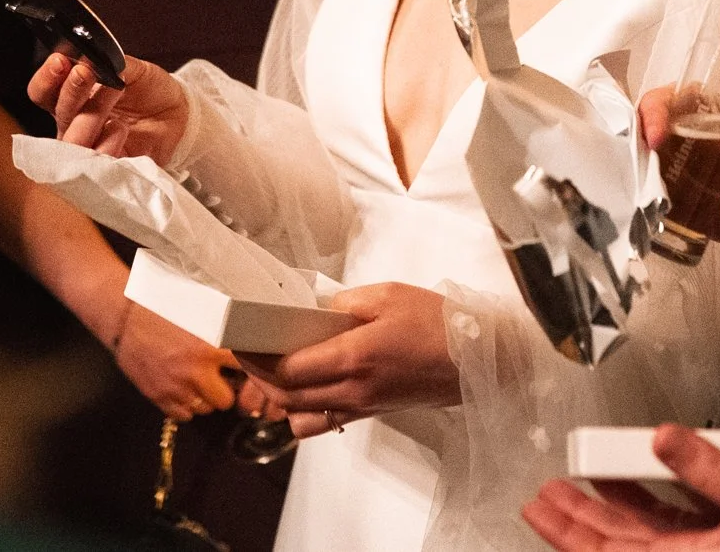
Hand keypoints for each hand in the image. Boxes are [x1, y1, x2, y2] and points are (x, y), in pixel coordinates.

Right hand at [30, 49, 188, 158]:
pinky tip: (120, 129)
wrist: (179, 114)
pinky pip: (97, 163)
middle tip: (85, 73)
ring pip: (73, 141)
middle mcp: (75, 123)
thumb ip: (111, 63)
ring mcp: (90, 147)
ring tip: (114, 92)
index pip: (43, 92)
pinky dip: (106, 144)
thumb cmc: (150, 89)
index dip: (46, 78)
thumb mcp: (132, 68)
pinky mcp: (109, 167)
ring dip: (90, 115)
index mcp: (73, 97)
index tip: (60, 61)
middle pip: (58, 114)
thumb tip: (91, 55)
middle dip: (70, 92)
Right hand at [110, 300, 241, 422]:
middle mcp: (195, 371)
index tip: (246, 369)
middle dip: (225, 390)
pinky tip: (182, 388)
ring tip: (198, 381)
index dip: (248, 371)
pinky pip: (183, 415)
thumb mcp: (203, 312)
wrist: (126, 317)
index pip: (245, 370)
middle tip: (219, 378)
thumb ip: (226, 328)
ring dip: (204, 398)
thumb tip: (248, 338)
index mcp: (211, 347)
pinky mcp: (158, 396)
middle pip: (226, 401)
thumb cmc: (165, 308)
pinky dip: (185, 406)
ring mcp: (176, 387)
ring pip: (204, 410)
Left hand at [245, 283, 460, 425]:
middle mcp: (352, 390)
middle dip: (257, 376)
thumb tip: (315, 313)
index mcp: (354, 357)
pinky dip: (303, 412)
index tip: (240, 340)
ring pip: (300, 417)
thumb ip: (345, 304)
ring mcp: (361, 407)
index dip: (256, 358)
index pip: (287, 369)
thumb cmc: (438, 322)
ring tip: (275, 371)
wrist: (479, 359)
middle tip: (248, 352)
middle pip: (285, 397)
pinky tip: (306, 388)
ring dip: (278, 399)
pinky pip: (324, 424)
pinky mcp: (371, 414)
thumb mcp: (388, 295)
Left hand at [522, 426, 719, 551]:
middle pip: (618, 544)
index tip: (541, 507)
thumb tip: (661, 439)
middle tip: (543, 496)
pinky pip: (671, 521)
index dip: (571, 533)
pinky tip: (631, 478)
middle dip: (577, 521)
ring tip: (573, 486)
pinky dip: (644, 501)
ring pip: (640, 532)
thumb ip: (711, 469)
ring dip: (605, 510)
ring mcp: (709, 548)